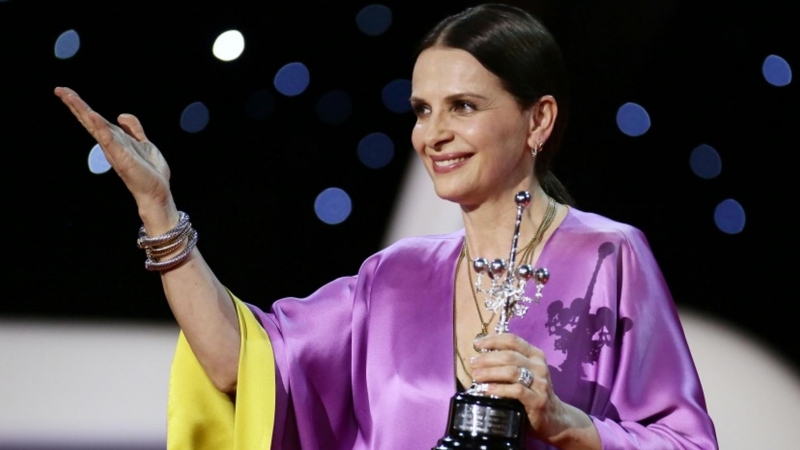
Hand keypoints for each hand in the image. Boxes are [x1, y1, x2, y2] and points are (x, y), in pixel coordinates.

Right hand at [54, 86, 178, 232]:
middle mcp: (111, 144)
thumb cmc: (149, 172)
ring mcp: (115, 150)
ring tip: (69, 97)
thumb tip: (121, 115)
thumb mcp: (143, 144)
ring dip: (82, 111)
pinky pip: (110, 140)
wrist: (157, 192)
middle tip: (60, 90)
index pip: (95, 119)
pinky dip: (101, 128)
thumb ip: (133, 129)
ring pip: (95, 127)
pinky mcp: (122, 158)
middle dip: (75, 105)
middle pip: (89, 120)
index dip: (81, 106)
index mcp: (115, 140)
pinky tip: (93, 116)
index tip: (66, 92)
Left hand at [471, 333, 598, 447]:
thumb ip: (510, 362)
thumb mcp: (525, 372)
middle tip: (473, 363)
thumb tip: (482, 353)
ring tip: (475, 376)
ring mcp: (540, 383)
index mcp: (535, 355)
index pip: (513, 340)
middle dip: (487, 358)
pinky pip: (516, 390)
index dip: (493, 340)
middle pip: (509, 356)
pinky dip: (498, 388)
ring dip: (490, 373)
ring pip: (511, 372)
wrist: (554, 417)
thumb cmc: (533, 392)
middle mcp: (539, 366)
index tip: (477, 344)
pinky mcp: (537, 400)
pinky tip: (486, 389)